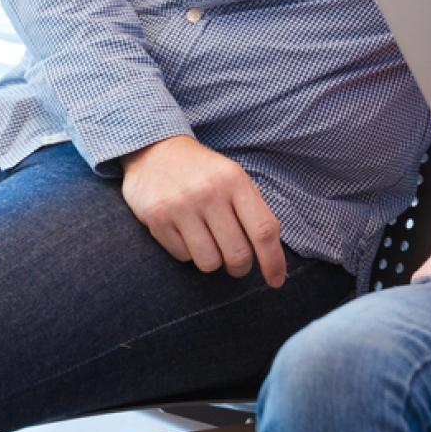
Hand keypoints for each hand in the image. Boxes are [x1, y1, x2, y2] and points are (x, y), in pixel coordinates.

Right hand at [120, 135, 286, 286]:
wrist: (155, 150)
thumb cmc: (204, 172)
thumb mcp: (234, 179)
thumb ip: (255, 212)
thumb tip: (274, 259)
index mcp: (234, 180)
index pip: (263, 231)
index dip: (273, 262)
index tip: (276, 281)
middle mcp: (208, 191)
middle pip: (237, 254)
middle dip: (240, 267)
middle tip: (235, 262)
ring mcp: (180, 205)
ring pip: (209, 263)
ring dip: (212, 261)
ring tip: (207, 243)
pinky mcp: (157, 217)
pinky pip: (183, 257)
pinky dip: (187, 251)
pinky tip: (184, 232)